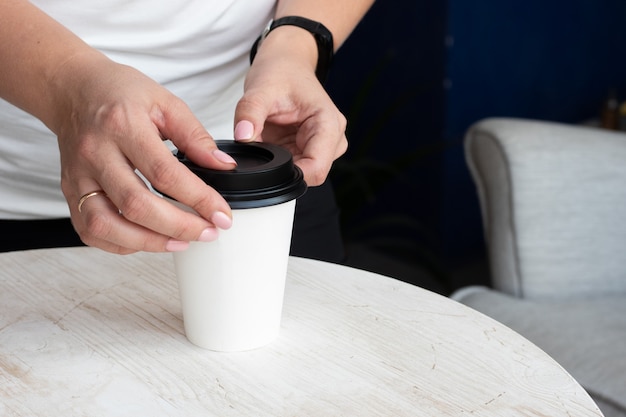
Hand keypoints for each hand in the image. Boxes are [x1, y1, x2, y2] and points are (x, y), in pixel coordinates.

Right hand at [54, 54, 235, 253]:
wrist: (74, 90)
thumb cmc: (119, 93)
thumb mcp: (166, 103)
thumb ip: (195, 136)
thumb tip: (223, 166)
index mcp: (123, 126)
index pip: (165, 173)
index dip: (198, 199)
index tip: (221, 214)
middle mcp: (96, 153)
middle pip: (136, 205)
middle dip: (179, 226)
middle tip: (208, 232)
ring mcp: (79, 176)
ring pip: (107, 225)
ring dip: (148, 242)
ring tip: (181, 241)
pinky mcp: (70, 191)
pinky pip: (90, 231)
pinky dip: (120, 244)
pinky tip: (148, 240)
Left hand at [233, 30, 346, 185]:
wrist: (286, 63)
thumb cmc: (281, 72)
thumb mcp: (261, 89)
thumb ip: (249, 114)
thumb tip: (242, 138)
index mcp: (329, 124)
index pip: (317, 169)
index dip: (290, 175)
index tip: (266, 165)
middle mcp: (332, 138)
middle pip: (309, 174)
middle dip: (282, 167)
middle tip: (263, 143)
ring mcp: (322, 146)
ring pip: (300, 172)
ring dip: (278, 162)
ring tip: (269, 136)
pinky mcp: (309, 149)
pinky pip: (292, 166)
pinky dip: (277, 159)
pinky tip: (273, 140)